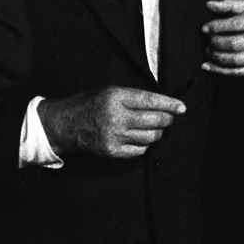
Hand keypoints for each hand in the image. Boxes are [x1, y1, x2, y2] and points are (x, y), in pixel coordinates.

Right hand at [36, 87, 186, 159]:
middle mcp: (116, 117)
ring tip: (154, 127)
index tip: (182, 107)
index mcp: (116, 97)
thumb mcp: (110, 91)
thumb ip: (135, 97)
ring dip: (158, 132)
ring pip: (151, 137)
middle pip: (156, 120)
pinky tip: (141, 138)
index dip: (170, 104)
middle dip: (167, 119)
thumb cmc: (88, 104)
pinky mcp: (111, 151)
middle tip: (169, 117)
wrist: (61, 125)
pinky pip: (140, 150)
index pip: (152, 101)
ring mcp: (114, 136)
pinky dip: (145, 144)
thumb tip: (164, 104)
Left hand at [200, 0, 243, 76]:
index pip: (235, 24)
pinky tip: (208, 65)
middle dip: (214, 42)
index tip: (204, 28)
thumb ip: (231, 4)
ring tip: (208, 49)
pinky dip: (219, 70)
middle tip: (207, 39)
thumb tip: (209, 5)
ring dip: (215, 56)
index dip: (216, 27)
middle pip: (233, 44)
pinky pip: (237, 72)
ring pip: (234, 60)